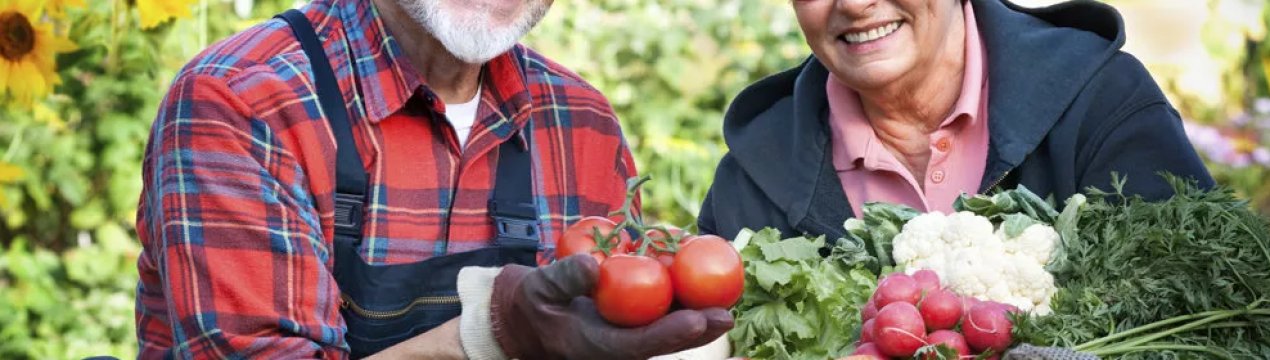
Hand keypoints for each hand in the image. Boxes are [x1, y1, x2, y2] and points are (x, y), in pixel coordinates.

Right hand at [489, 254, 733, 359]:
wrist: (525, 319)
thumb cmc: (530, 305)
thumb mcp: (536, 289)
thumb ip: (563, 279)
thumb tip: (592, 266)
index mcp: (598, 348)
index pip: (642, 344)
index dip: (673, 333)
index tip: (699, 319)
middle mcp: (619, 347)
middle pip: (666, 341)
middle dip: (699, 329)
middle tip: (728, 314)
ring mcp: (627, 338)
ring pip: (669, 328)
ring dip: (699, 314)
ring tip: (729, 296)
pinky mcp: (632, 326)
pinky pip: (662, 314)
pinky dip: (682, 299)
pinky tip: (705, 281)